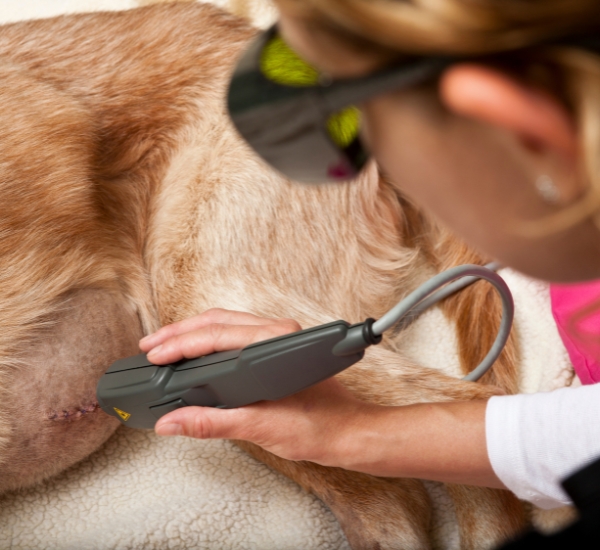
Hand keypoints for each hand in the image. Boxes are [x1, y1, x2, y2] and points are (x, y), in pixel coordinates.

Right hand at [139, 309, 369, 464]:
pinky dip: (208, 340)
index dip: (181, 344)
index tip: (155, 356)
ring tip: (164, 346)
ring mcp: (277, 338)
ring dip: (192, 332)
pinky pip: (234, 334)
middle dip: (179, 332)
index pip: (217, 335)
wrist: (349, 432)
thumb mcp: (260, 428)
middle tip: (150, 346)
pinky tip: (194, 352)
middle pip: (217, 321)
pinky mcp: (275, 348)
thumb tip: (173, 422)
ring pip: (225, 323)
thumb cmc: (319, 426)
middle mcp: (278, 332)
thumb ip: (212, 423)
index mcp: (276, 343)